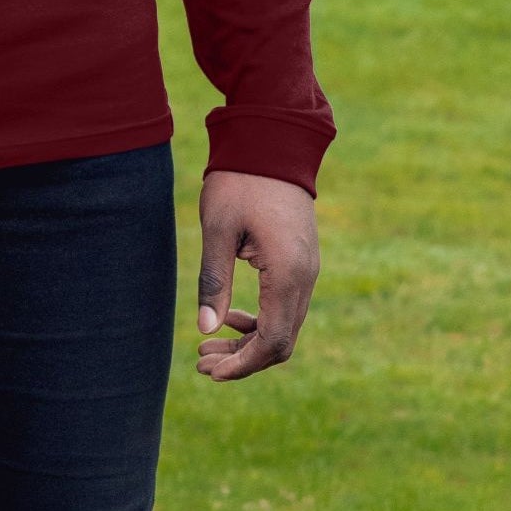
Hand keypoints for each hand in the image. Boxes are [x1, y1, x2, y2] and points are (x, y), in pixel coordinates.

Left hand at [195, 169, 319, 380]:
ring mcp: (308, 269)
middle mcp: (306, 277)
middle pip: (281, 341)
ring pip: (285, 324)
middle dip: (243, 360)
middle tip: (201, 363)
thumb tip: (205, 332)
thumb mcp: (218, 228)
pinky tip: (231, 315)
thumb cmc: (240, 179)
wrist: (273, 139)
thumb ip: (213, 281)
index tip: (209, 371)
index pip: (272, 342)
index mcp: (287, 274)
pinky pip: (287, 304)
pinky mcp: (303, 260)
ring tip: (209, 345)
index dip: (242, 366)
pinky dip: (261, 318)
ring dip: (250, 341)